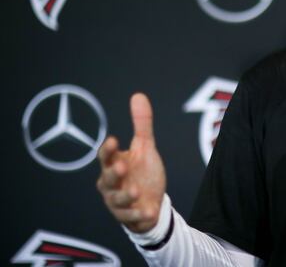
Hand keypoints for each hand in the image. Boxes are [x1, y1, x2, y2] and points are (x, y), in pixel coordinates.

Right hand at [96, 93, 165, 232]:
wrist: (152, 201)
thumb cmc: (144, 172)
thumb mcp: (146, 147)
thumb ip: (142, 124)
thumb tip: (138, 95)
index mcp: (114, 164)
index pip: (106, 156)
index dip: (108, 150)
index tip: (114, 140)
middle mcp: (111, 183)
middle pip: (107, 178)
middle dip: (113, 173)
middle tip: (123, 167)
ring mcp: (118, 202)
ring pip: (116, 200)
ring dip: (125, 195)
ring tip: (136, 191)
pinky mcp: (128, 216)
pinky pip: (131, 217)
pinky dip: (139, 214)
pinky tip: (149, 210)